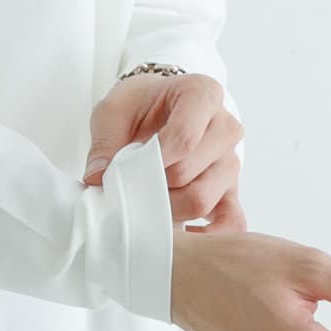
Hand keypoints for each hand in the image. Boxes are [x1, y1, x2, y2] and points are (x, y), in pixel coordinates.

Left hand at [82, 71, 246, 231]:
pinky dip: (208, 235)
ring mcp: (231, 160)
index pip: (184, 137)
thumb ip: (105, 142)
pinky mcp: (232, 190)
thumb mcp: (114, 111)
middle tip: (129, 185)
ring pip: (203, 199)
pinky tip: (181, 234)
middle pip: (189, 172)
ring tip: (146, 199)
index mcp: (202, 94)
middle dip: (152, 185)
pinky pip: (233, 221)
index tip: (128, 167)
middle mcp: (226, 126)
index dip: (152, 160)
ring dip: (167, 208)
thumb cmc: (139, 106)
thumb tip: (97, 179)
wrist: (158, 108)